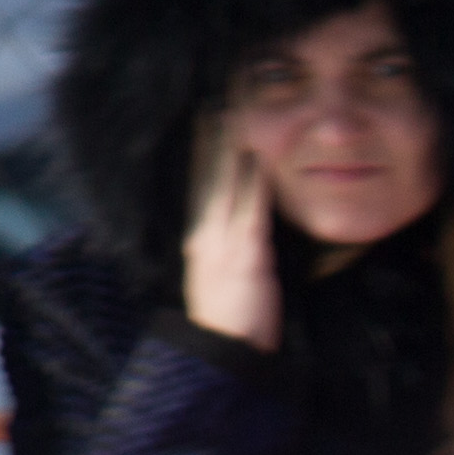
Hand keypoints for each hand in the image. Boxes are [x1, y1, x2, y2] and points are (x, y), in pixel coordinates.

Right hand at [184, 127, 282, 349]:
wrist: (225, 356)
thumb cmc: (232, 322)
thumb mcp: (223, 279)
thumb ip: (228, 250)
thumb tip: (244, 229)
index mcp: (199, 240)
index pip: (198, 186)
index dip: (200, 152)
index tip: (204, 118)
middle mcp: (205, 235)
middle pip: (204, 176)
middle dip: (208, 138)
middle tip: (213, 98)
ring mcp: (223, 244)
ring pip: (223, 184)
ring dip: (227, 148)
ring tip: (231, 112)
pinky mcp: (246, 256)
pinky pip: (249, 210)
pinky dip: (251, 182)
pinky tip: (256, 156)